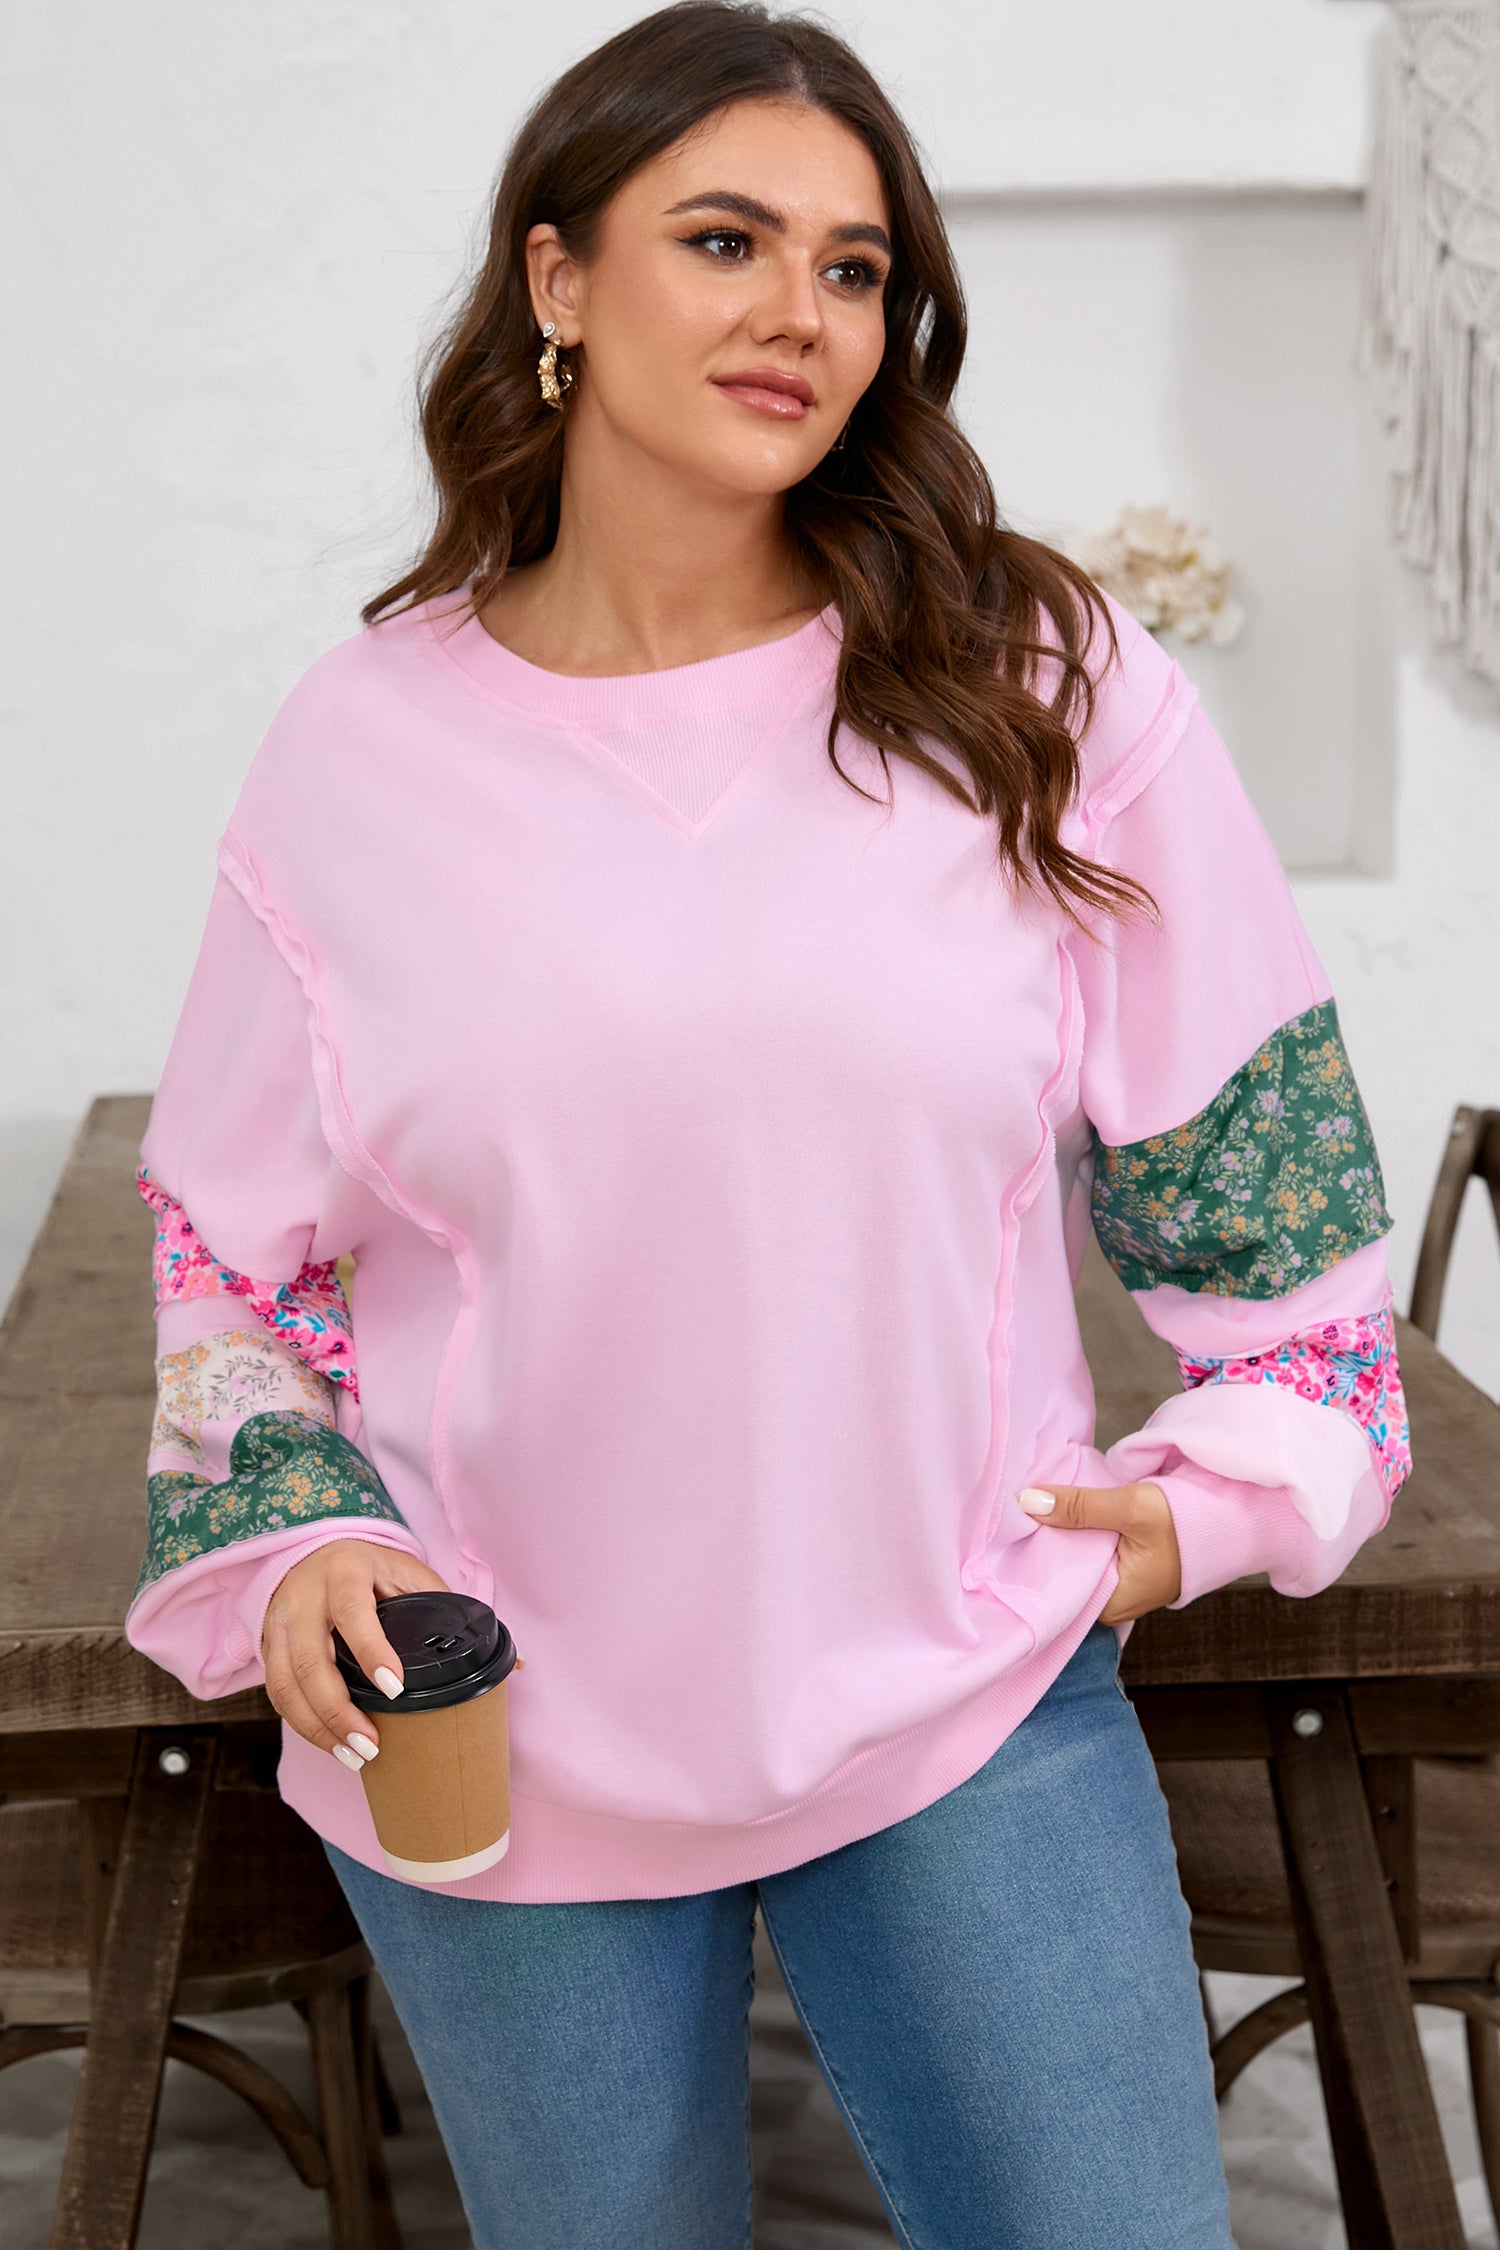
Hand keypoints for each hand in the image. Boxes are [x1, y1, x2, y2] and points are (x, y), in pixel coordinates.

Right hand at [261, 1539, 525, 1773]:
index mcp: (347, 1571)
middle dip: (338, 1711)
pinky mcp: (267, 1645)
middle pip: (310, 1660)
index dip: (371, 1652)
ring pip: (285, 1684)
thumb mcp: (413, 1577)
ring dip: (317, 1728)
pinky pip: (277, 1692)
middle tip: (371, 1746)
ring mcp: (279, 1621)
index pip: (353, 1612)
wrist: (317, 1551)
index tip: (395, 1689)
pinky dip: (302, 1724)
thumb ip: (454, 1614)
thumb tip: (515, 1666)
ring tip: (353, 1756)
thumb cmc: (375, 1569)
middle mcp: (305, 1594)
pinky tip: (330, 1744)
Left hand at [1017, 1480, 1181, 1624]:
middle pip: (1065, 1571)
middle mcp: (1114, 1602)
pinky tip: (1065, 1510)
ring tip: (1035, 1507)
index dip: (1033, 1555)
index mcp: (1112, 1605)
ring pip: (1078, 1558)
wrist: (1233, 1516)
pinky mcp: (1127, 1564)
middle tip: (1018, 1510)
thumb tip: (1028, 1501)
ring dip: (1064, 1533)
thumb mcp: (1131, 1508)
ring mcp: (1121, 1584)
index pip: (1056, 1587)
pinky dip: (1081, 1531)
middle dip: (1045, 1541)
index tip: (1011, 1528)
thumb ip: (1080, 1506)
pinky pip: (1092, 1551)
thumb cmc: (1191, 1520)